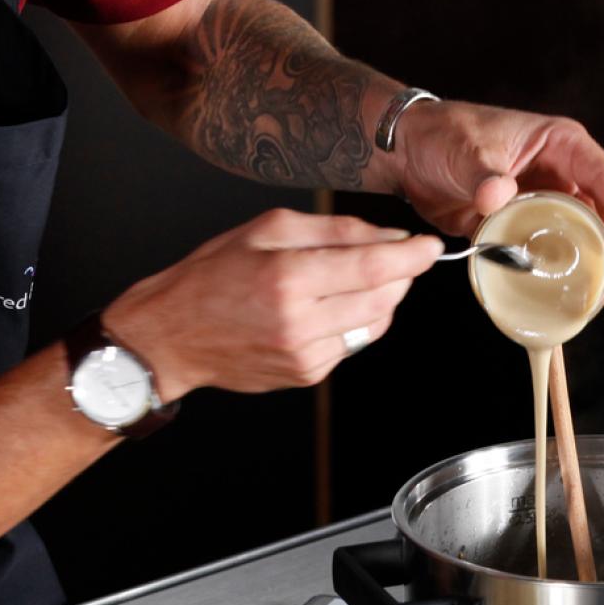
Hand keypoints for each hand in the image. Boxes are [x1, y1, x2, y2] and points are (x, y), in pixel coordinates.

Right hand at [101, 209, 443, 402]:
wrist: (172, 337)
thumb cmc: (211, 277)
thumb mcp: (266, 229)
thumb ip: (332, 231)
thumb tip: (388, 239)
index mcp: (288, 277)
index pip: (373, 267)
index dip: (411, 257)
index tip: (431, 247)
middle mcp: (300, 322)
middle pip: (383, 299)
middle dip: (398, 275)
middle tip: (391, 256)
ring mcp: (305, 355)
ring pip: (374, 325)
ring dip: (378, 300)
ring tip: (348, 281)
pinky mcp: (307, 375)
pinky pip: (351, 345)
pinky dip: (352, 323)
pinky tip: (324, 309)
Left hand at [395, 99, 603, 282]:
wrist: (408, 156)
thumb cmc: (443, 137)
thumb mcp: (466, 151)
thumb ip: (484, 175)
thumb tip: (499, 195)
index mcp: (560, 145)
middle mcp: (558, 173)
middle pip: (598, 212)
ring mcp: (539, 199)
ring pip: (575, 233)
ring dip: (584, 263)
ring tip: (590, 298)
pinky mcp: (517, 223)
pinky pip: (541, 247)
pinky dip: (548, 269)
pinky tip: (554, 293)